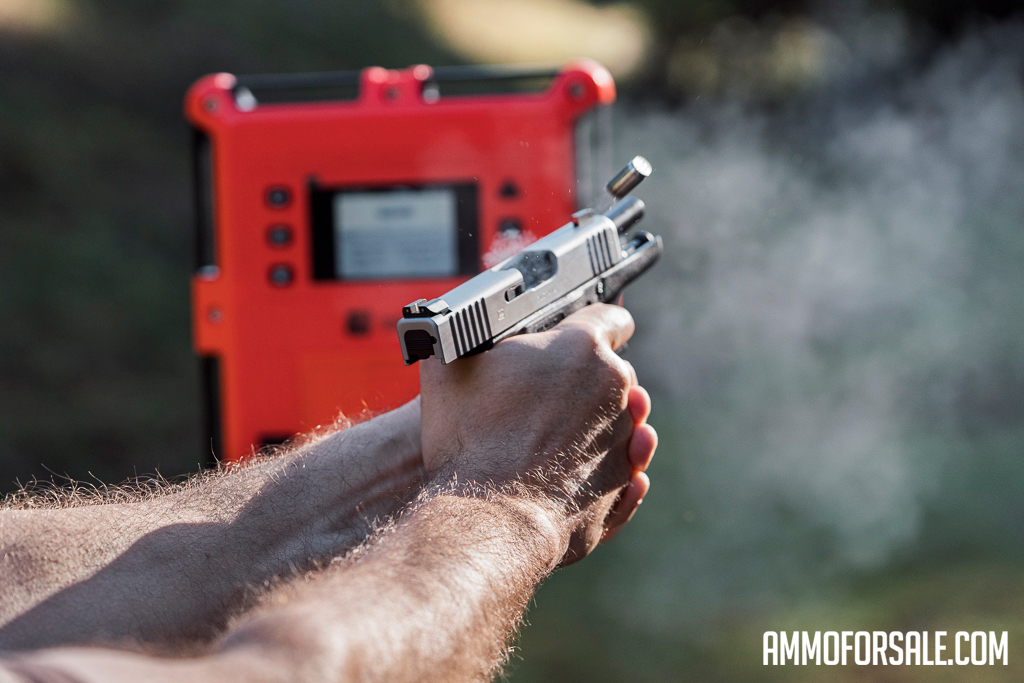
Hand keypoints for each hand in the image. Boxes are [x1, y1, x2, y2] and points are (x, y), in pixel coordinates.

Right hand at [419, 304, 656, 564]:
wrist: (488, 518)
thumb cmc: (469, 441)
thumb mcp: (446, 370)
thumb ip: (460, 340)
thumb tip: (446, 333)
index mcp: (580, 348)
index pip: (607, 318)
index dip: (592, 323)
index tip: (581, 333)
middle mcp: (614, 389)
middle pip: (612, 373)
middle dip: (585, 380)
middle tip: (544, 394)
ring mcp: (623, 439)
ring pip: (619, 422)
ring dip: (593, 425)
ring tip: (551, 438)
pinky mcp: (621, 485)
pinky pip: (620, 467)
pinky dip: (601, 466)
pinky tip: (573, 469)